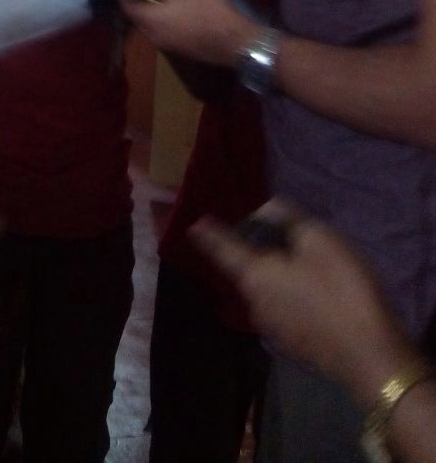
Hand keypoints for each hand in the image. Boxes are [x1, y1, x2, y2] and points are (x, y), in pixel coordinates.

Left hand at [118, 0, 254, 65]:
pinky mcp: (179, 48)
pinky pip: (162, 30)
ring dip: (151, 7)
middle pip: (138, 15)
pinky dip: (162, 17)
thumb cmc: (209, 10)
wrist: (235, 41)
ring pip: (150, 23)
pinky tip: (176, 5)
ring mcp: (167, 44)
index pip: (126, 6)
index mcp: (152, 19)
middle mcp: (154, 35)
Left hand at [192, 202, 414, 407]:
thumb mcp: (318, 240)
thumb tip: (266, 211)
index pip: (225, 249)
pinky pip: (286, 310)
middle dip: (259, 253)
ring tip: (305, 265)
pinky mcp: (295, 345)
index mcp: (255, 275)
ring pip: (268, 292)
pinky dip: (293, 297)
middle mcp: (255, 304)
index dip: (211, 235)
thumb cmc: (340, 289)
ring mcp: (274, 329)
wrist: (369, 355)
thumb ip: (288, 220)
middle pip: (249, 270)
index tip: (195, 225)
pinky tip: (318, 295)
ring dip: (279, 277)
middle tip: (280, 237)